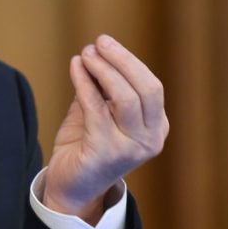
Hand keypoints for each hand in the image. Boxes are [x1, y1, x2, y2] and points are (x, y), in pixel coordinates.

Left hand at [43, 34, 168, 223]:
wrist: (71, 186)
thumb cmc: (85, 144)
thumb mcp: (99, 111)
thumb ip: (101, 87)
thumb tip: (96, 52)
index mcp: (156, 128)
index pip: (151, 87)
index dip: (129, 61)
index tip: (105, 43)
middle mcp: (151, 140)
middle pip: (146, 90)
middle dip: (122, 60)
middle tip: (98, 42)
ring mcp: (131, 148)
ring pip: (125, 98)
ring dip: (103, 70)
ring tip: (85, 54)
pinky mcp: (106, 153)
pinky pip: (97, 108)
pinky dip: (84, 82)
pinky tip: (75, 67)